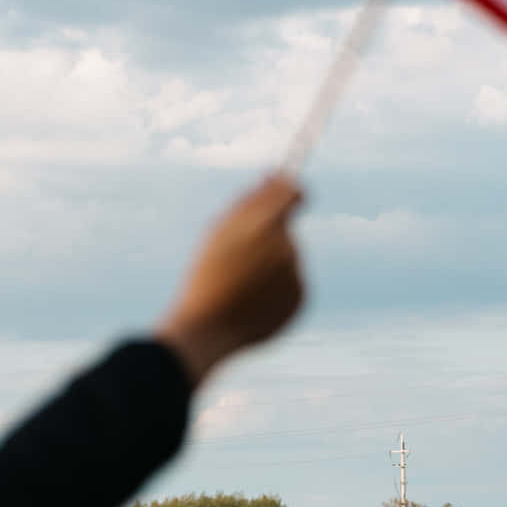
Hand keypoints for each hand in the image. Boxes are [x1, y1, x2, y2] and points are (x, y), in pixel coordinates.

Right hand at [156, 174, 305, 387]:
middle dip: (267, 237)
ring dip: (271, 264)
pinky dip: (277, 287)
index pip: (294, 194)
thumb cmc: (206, 276)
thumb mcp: (219, 231)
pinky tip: (253, 300)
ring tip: (240, 284)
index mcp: (264, 226)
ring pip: (289, 258)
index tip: (285, 190)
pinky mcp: (301, 299)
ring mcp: (296, 276)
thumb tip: (278, 177)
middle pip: (286, 231)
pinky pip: (293, 283)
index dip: (290, 191)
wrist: (206, 328)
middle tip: (237, 256)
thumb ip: (251, 201)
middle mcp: (287, 249)